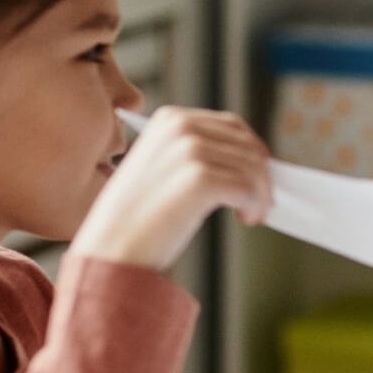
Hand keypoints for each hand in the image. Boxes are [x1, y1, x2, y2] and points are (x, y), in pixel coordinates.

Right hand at [69, 106, 273, 270]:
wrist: (109, 253)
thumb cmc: (136, 220)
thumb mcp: (162, 170)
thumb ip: (196, 155)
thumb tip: (253, 160)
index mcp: (170, 119)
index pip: (232, 126)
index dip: (253, 151)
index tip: (259, 177)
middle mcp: (180, 127)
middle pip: (248, 145)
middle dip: (262, 174)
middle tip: (261, 202)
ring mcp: (189, 150)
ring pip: (253, 166)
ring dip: (262, 193)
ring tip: (253, 214)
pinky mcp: (199, 179)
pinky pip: (249, 187)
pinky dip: (255, 204)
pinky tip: (246, 218)